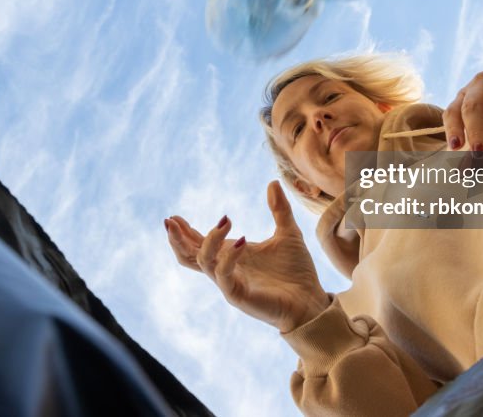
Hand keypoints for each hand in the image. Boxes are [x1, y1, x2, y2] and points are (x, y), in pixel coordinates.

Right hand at [164, 181, 330, 332]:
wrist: (311, 300)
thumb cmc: (297, 272)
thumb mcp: (289, 233)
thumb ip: (279, 210)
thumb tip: (273, 182)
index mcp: (231, 257)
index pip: (199, 244)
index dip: (184, 232)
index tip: (174, 216)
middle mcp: (226, 270)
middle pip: (189, 256)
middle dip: (178, 239)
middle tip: (171, 221)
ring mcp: (230, 284)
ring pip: (204, 262)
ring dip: (209, 240)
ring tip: (226, 221)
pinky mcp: (239, 296)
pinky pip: (224, 276)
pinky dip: (229, 257)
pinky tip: (242, 240)